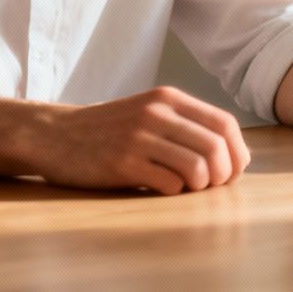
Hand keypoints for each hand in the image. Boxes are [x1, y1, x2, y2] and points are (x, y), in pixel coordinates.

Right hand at [27, 86, 251, 194]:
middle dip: (224, 175)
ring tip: (186, 188)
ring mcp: (139, 137)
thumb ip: (185, 126)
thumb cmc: (109, 130)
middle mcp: (156, 113)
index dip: (238, 152)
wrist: (55, 135)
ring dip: (200, 186)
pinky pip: (169, 184)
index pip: (224, 124)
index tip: (232, 171)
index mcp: (168, 99)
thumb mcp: (148, 113)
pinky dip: (174, 192)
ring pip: (197, 168)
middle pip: (216, 147)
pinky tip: (161, 188)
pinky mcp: (122, 163)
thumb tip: (234, 155)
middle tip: (212, 186)